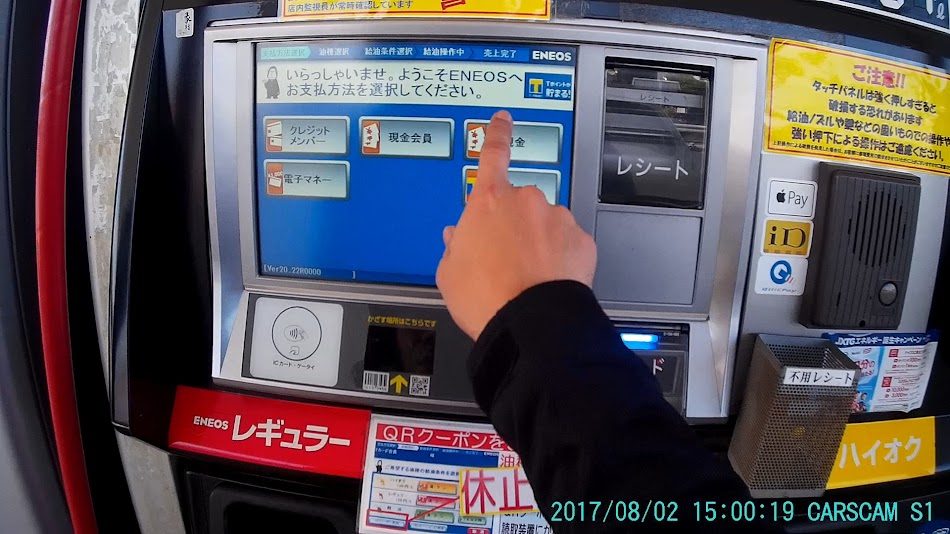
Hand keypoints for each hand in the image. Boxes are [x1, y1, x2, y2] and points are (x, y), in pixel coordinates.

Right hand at [436, 111, 596, 339]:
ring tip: (527, 275)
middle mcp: (525, 201)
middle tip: (505, 258)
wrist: (530, 323)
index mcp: (488, 202)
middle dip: (514, 224)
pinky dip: (560, 257)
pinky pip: (568, 243)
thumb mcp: (449, 273)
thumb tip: (458, 238)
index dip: (496, 134)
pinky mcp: (581, 241)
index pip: (492, 155)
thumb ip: (455, 247)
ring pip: (546, 223)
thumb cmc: (486, 297)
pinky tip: (548, 279)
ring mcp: (557, 218)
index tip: (502, 120)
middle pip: (519, 203)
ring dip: (538, 241)